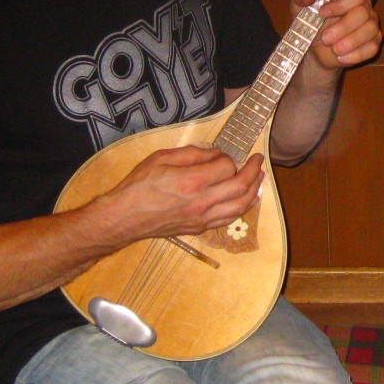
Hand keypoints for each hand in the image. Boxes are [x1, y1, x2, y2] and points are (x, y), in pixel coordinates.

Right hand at [104, 145, 264, 242]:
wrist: (123, 218)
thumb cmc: (138, 186)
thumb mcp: (161, 158)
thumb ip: (192, 154)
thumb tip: (215, 154)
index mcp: (192, 181)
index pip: (227, 167)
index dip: (228, 157)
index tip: (221, 154)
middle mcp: (202, 202)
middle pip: (241, 187)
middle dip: (254, 172)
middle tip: (258, 160)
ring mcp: (202, 219)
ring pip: (240, 207)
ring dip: (254, 191)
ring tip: (260, 178)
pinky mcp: (199, 229)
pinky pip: (228, 219)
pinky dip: (242, 208)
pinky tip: (246, 199)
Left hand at [295, 0, 381, 71]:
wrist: (315, 48)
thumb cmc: (310, 22)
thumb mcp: (299, 6)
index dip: (339, 5)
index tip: (322, 13)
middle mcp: (363, 7)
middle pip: (363, 13)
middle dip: (343, 27)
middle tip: (325, 38)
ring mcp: (370, 25)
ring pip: (370, 30)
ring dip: (350, 42)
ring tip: (334, 49)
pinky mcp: (373, 43)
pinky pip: (371, 48)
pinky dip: (356, 55)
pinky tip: (341, 57)